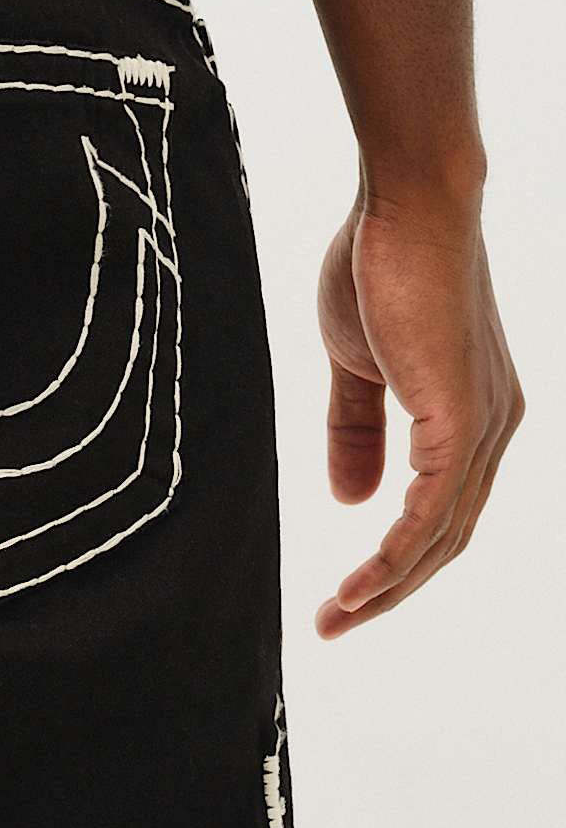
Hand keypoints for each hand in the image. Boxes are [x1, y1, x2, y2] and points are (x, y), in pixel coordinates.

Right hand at [314, 182, 522, 637]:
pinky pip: (431, 511)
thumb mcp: (356, 364)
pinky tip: (360, 583)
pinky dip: (395, 555)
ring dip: (388, 584)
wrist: (408, 207)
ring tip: (337, 615)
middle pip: (447, 537)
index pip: (440, 509)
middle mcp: (492, 430)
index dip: (395, 557)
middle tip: (334, 621)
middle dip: (391, 588)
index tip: (344, 590)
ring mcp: (483, 427)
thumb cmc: (381, 268)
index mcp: (471, 415)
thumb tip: (350, 502)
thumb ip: (356, 430)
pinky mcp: (461, 420)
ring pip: (441, 535)